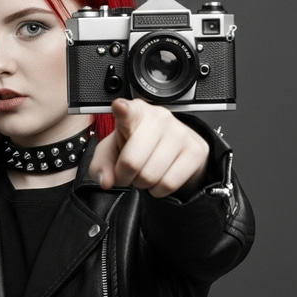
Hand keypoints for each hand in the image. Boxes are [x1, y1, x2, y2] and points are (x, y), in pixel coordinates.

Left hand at [89, 99, 208, 197]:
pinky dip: (158, 189)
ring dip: (142, 183)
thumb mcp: (112, 152)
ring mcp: (180, 132)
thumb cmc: (136, 147)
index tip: (119, 107)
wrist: (169, 150)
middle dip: (125, 176)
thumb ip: (100, 166)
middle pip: (132, 161)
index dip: (122, 111)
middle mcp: (159, 118)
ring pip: (150, 175)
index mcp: (135, 112)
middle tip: (127, 172)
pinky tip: (159, 177)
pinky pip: (169, 183)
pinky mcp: (196, 150)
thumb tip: (106, 180)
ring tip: (144, 172)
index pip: (128, 111)